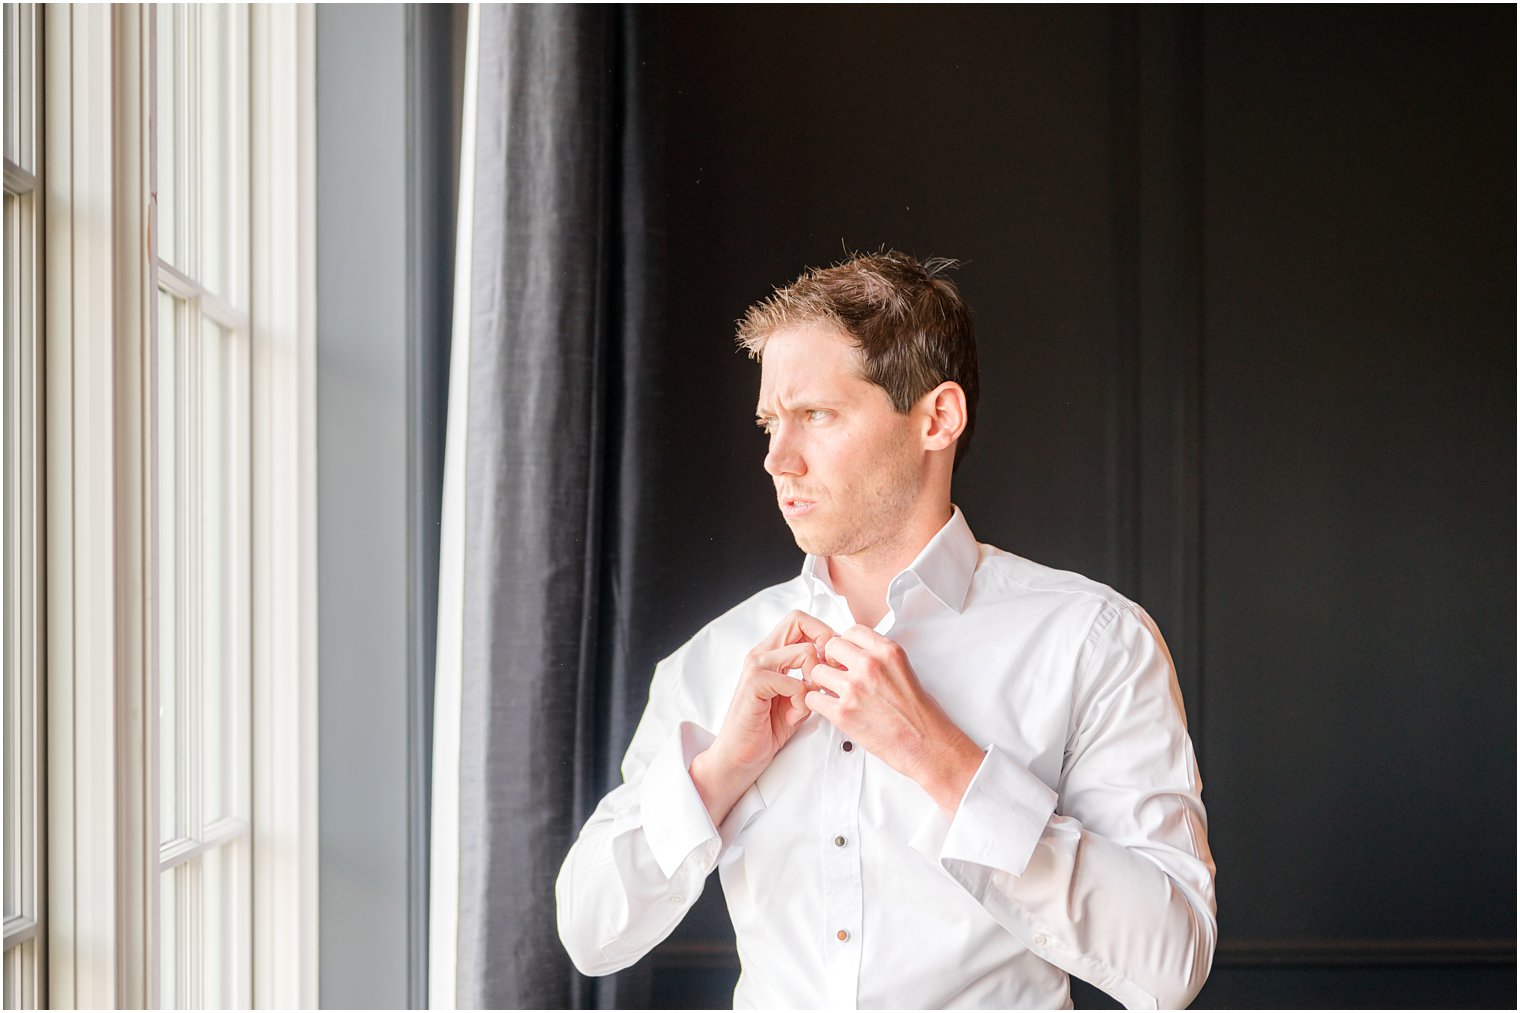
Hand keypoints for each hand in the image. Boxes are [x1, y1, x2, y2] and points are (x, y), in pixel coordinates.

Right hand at [690, 610, 833, 824]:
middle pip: (799, 620)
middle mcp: (761, 653)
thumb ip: (811, 677)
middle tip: (824, 675)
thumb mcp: (797, 697)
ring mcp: (756, 666)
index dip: (823, 632)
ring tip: (806, 703)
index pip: (800, 620)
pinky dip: (803, 701)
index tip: (831, 660)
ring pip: (805, 652)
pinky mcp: (754, 684)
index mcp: (770, 653)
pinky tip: (794, 716)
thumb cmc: (767, 728)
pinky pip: (795, 683)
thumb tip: (836, 663)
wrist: (740, 756)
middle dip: (824, 644)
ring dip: (815, 680)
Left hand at [806, 625, 985, 813]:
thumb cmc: (919, 714)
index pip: (853, 631)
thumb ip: (879, 658)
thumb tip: (855, 655)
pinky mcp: (843, 713)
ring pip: (817, 671)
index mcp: (888, 652)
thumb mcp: (904, 670)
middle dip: (831, 658)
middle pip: (831, 646)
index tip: (846, 654)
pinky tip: (828, 706)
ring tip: (833, 691)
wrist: (925, 744)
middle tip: (836, 671)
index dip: (846, 643)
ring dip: (822, 681)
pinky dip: (817, 702)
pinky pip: (812, 698)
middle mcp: (870, 665)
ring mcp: (854, 688)